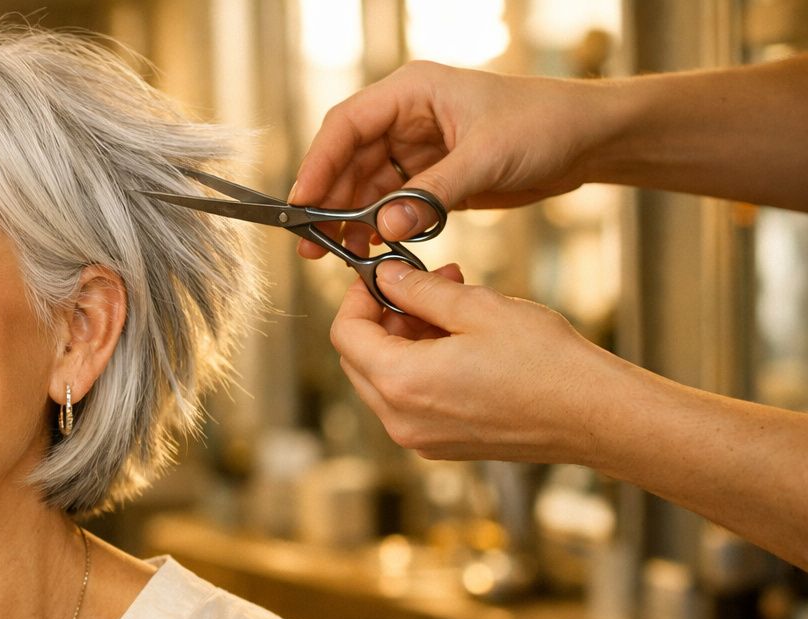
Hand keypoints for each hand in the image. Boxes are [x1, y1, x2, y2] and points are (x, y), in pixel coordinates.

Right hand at [290, 62, 599, 258]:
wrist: (588, 140)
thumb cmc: (545, 125)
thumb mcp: (487, 158)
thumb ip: (431, 195)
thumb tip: (384, 229)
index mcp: (413, 91)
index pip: (347, 125)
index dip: (319, 165)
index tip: (303, 204)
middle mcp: (407, 116)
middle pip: (348, 159)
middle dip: (330, 202)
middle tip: (314, 246)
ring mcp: (417, 147)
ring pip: (366, 186)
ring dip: (352, 220)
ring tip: (340, 255)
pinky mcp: (431, 176)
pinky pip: (392, 203)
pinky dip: (380, 227)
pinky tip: (374, 250)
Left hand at [330, 261, 622, 464]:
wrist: (593, 416)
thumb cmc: (545, 362)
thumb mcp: (477, 308)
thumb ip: (418, 291)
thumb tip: (384, 275)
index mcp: (402, 383)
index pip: (345, 334)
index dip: (357, 296)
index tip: (383, 274)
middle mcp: (400, 420)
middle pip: (358, 358)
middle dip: (384, 315)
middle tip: (426, 283)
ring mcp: (419, 438)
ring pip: (384, 378)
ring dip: (406, 337)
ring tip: (454, 303)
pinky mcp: (440, 443)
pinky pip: (410, 399)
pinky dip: (422, 365)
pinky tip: (461, 340)